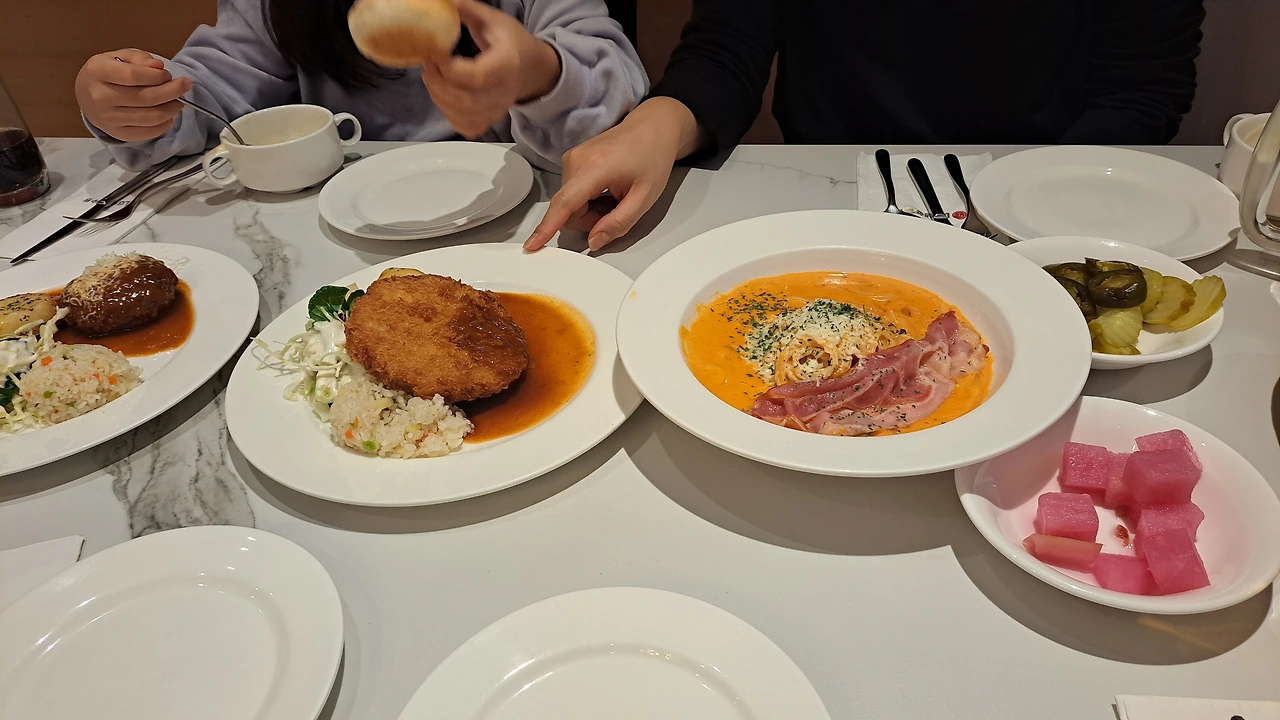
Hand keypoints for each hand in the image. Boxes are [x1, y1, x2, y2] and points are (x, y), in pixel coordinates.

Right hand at [75, 49, 191, 142]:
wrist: (86, 95)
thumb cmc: (108, 73)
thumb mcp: (120, 57)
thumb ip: (140, 59)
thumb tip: (158, 66)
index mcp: (97, 72)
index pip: (132, 76)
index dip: (156, 76)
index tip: (168, 74)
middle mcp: (100, 97)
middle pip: (145, 98)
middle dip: (172, 92)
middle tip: (185, 85)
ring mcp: (108, 118)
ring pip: (150, 117)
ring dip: (171, 109)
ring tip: (179, 101)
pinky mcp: (117, 134)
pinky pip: (148, 132)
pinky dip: (164, 124)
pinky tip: (168, 115)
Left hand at [420, 0, 560, 137]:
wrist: (532, 70)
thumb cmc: (512, 43)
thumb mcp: (494, 21)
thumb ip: (469, 10)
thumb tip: (444, 1)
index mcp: (508, 66)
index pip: (475, 77)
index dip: (448, 68)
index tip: (433, 51)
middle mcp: (504, 93)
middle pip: (465, 100)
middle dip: (438, 83)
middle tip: (427, 63)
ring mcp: (497, 111)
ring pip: (462, 116)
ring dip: (438, 97)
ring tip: (432, 75)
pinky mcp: (489, 120)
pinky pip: (464, 126)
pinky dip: (448, 114)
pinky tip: (444, 96)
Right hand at [526, 98, 702, 250]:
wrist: (653, 127)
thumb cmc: (653, 158)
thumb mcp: (645, 198)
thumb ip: (619, 223)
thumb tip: (594, 242)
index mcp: (594, 168)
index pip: (565, 204)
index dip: (547, 228)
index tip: (531, 245)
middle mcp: (575, 161)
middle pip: (568, 210)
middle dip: (591, 219)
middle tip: (618, 207)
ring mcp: (571, 158)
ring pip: (570, 203)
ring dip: (591, 209)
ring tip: (616, 195)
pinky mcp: (571, 160)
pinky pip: (572, 193)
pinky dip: (589, 199)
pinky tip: (608, 188)